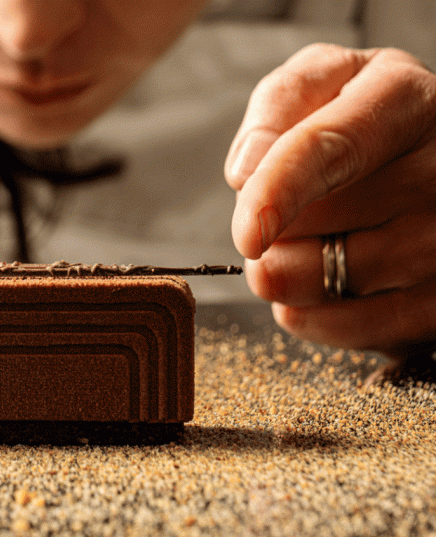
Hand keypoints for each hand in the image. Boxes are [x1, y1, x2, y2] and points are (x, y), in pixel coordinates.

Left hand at [227, 44, 435, 357]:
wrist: (434, 158)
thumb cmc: (364, 119)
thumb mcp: (324, 82)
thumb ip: (278, 105)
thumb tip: (247, 170)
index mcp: (402, 100)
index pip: (328, 148)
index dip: (278, 193)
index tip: (247, 235)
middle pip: (316, 224)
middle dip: (270, 227)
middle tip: (282, 212)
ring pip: (328, 281)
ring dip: (286, 274)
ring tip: (308, 243)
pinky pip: (352, 327)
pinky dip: (312, 315)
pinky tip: (321, 283)